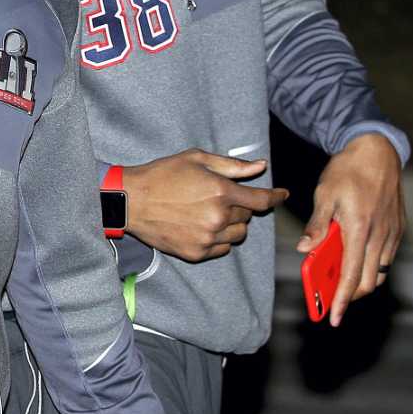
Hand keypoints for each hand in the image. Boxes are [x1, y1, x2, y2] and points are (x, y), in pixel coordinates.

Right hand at [122, 150, 288, 262]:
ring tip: (211, 213)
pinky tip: (202, 226)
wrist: (130, 201)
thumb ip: (232, 165)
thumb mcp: (196, 159)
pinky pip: (223, 247)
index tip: (282, 195)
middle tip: (219, 197)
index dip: (275, 197)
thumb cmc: (162, 175)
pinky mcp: (197, 253)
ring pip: (238, 234)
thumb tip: (261, 166)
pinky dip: (219, 238)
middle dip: (240, 206)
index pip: (261, 200)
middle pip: (248, 217)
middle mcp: (218, 217)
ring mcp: (208, 238)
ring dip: (232, 224)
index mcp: (221, 192)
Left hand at [299, 132, 405, 325]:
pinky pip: (385, 258)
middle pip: (366, 281)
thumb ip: (318, 225)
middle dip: (348, 296)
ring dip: (360, 282)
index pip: (349, 275)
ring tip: (338, 282)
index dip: (340, 300)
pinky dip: (370, 266)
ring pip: (378, 272)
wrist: (378, 151)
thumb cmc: (347, 171)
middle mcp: (380, 235)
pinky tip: (354, 260)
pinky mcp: (399, 229)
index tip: (333, 317)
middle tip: (330, 302)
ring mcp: (393, 234)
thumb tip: (306, 249)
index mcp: (359, 228)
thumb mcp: (325, 195)